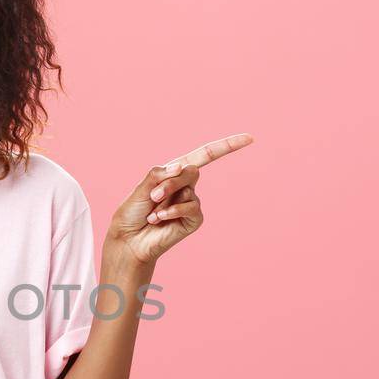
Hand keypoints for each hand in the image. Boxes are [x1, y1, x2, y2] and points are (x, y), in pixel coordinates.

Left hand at [107, 134, 254, 265]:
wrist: (130, 240)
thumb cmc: (133, 213)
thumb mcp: (142, 187)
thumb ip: (160, 174)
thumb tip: (181, 166)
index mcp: (174, 172)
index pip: (205, 155)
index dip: (227, 146)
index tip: (249, 138)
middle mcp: (185, 186)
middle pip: (192, 170)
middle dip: (170, 182)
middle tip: (153, 196)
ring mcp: (191, 203)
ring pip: (188, 189)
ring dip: (166, 199)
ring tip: (153, 213)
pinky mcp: (194, 220)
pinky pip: (191, 208)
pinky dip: (174, 211)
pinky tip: (160, 219)